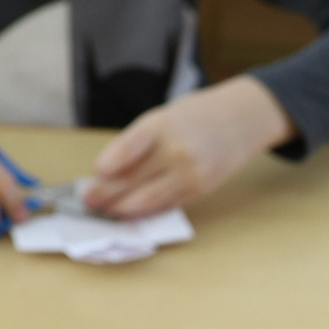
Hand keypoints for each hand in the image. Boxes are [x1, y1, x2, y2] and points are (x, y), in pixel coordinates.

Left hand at [83, 76, 291, 218]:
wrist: (238, 121)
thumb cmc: (193, 117)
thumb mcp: (162, 118)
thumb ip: (138, 144)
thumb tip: (108, 175)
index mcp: (161, 125)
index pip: (126, 150)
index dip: (106, 166)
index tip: (94, 175)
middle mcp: (175, 151)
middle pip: (131, 179)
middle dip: (106, 193)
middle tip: (89, 200)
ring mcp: (189, 173)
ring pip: (147, 199)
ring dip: (122, 208)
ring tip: (106, 210)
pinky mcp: (199, 190)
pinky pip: (166, 204)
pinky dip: (146, 210)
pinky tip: (132, 212)